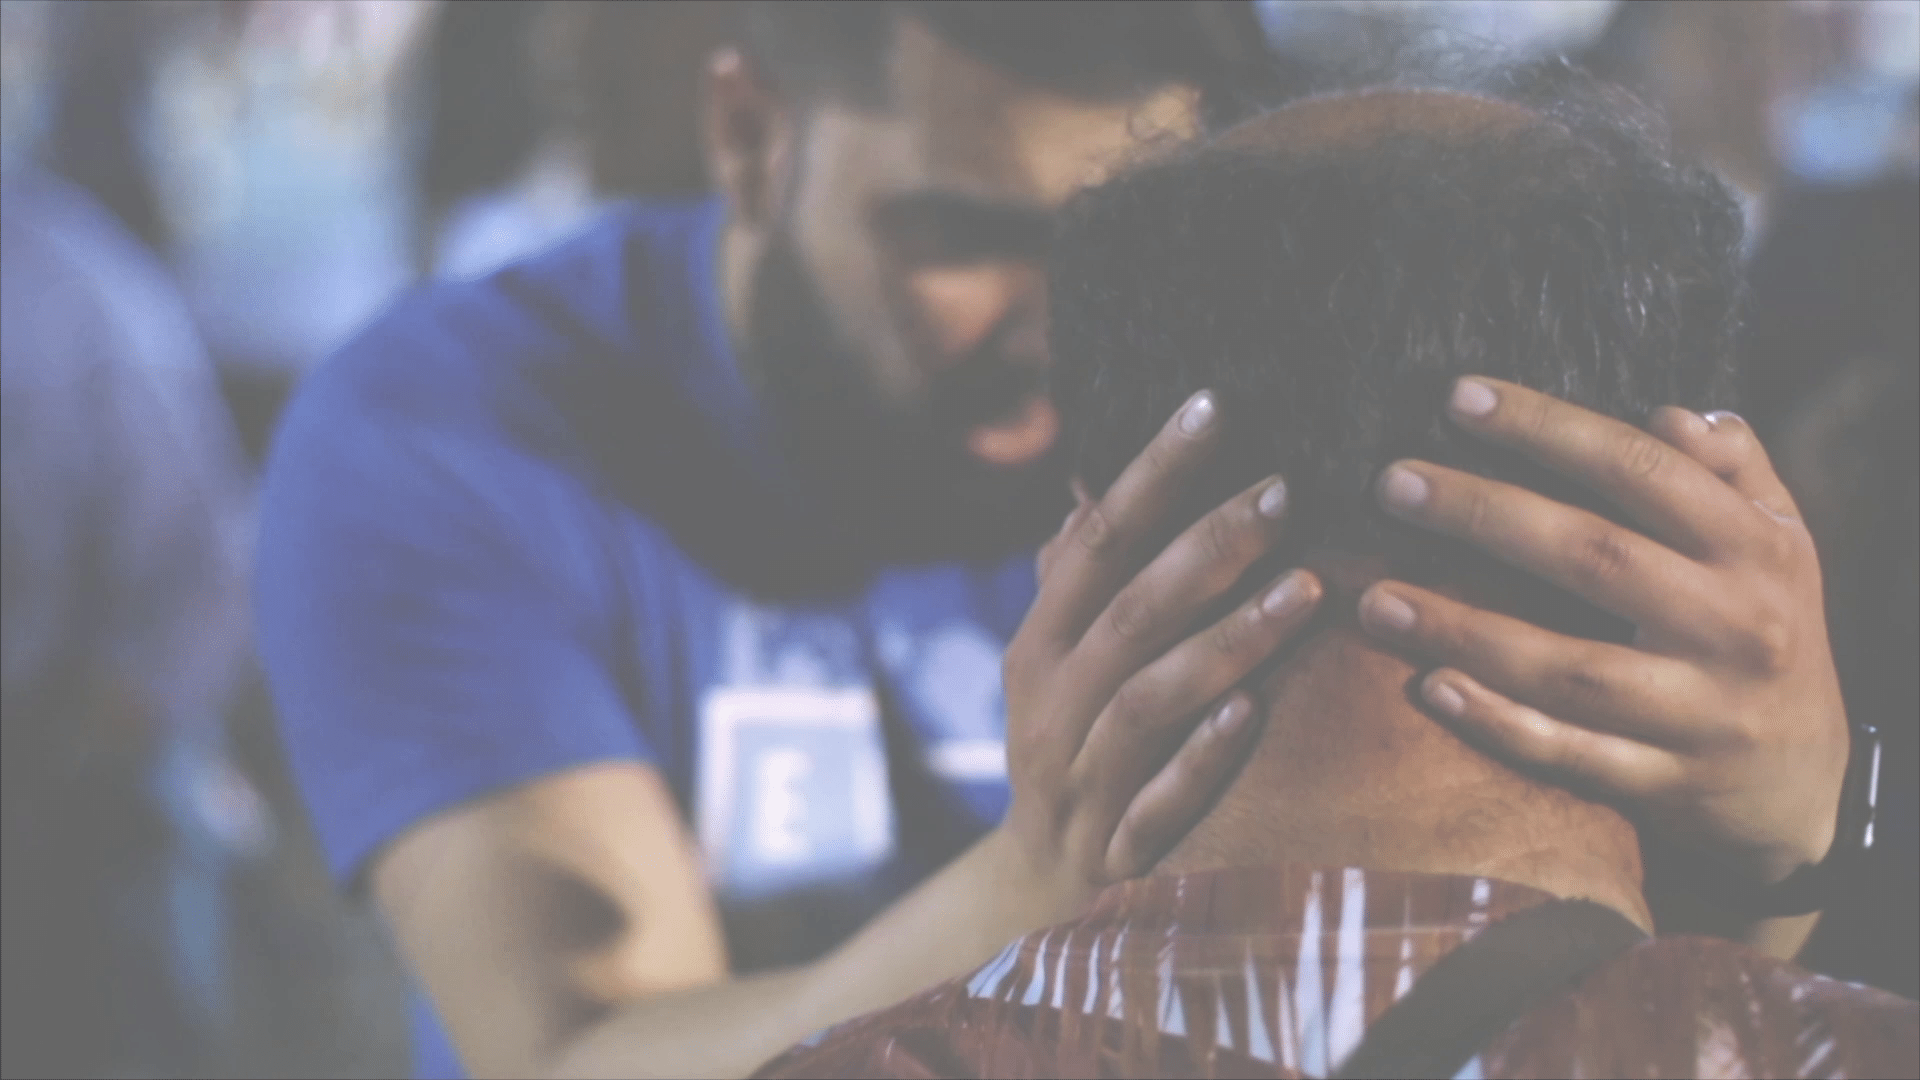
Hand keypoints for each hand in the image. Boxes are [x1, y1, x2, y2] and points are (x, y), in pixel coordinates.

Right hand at [997, 390, 1322, 912]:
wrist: (1039, 882)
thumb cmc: (1074, 740)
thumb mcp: (1059, 660)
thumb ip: (1076, 577)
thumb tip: (1088, 481)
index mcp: (1040, 642)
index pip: (1096, 538)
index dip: (1152, 471)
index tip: (1216, 403)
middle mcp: (1050, 702)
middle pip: (1129, 610)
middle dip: (1207, 545)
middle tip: (1288, 489)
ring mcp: (1080, 776)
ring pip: (1150, 697)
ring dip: (1228, 639)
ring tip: (1310, 587)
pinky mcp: (1116, 844)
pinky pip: (1159, 797)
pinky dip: (1202, 755)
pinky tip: (1256, 711)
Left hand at [1358, 378, 1848, 888]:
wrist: (1804, 783)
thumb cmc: (1766, 630)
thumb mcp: (1779, 542)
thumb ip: (1732, 470)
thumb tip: (1672, 416)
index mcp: (1755, 550)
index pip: (1641, 470)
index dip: (1548, 430)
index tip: (1457, 399)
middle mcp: (1734, 626)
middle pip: (1594, 558)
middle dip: (1483, 514)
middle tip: (1391, 485)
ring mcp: (1700, 712)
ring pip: (1569, 667)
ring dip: (1464, 630)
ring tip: (1375, 599)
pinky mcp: (1667, 783)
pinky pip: (1572, 755)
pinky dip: (1500, 725)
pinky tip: (1430, 689)